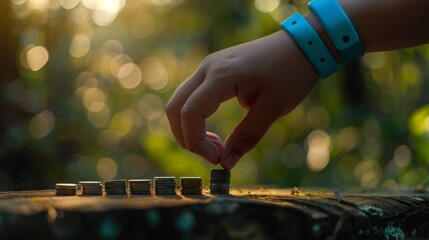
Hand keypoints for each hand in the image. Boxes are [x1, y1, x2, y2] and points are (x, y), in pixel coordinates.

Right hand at [165, 30, 318, 169]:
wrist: (301, 45)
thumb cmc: (292, 73)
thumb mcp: (273, 108)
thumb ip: (246, 137)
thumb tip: (225, 164)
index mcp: (221, 76)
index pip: (190, 113)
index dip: (196, 142)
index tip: (217, 160)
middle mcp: (207, 68)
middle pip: (176, 108)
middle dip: (188, 138)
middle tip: (215, 156)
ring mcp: (208, 67)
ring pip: (181, 102)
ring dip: (191, 129)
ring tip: (218, 146)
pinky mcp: (213, 71)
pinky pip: (193, 97)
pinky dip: (197, 119)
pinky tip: (217, 133)